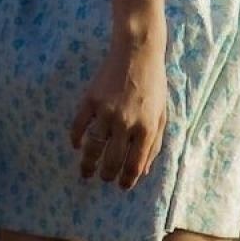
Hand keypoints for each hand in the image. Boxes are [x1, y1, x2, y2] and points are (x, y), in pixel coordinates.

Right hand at [70, 37, 166, 186]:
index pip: (135, 164)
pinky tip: (77, 146)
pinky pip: (78, 126)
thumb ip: (155, 143)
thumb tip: (144, 171)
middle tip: (104, 179)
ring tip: (86, 172)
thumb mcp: (163, 114)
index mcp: (147, 127)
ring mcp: (106, 112)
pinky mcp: (90, 100)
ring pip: (92, 147)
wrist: (138, 54)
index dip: (127, 179)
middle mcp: (126, 123)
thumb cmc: (154, 86)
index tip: (122, 186)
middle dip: (107, 174)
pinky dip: (76, 139)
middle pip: (112, 159)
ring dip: (88, 164)